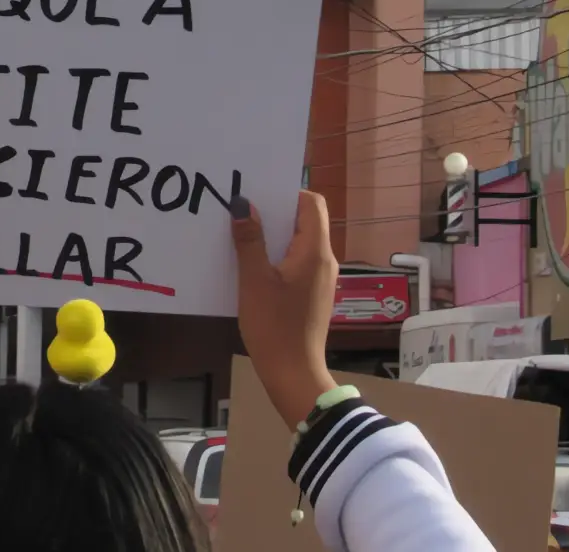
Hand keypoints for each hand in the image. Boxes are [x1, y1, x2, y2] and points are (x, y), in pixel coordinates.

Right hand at [231, 190, 340, 429]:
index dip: (288, 193)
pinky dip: (278, 256)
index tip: (259, 194)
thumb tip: (243, 205)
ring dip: (274, 236)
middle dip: (276, 213)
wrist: (294, 374)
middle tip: (244, 210)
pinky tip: (253, 266)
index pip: (312, 204)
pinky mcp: (313, 294)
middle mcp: (325, 261)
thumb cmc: (274, 326)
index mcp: (315, 252)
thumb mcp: (254, 281)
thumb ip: (249, 241)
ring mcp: (321, 279)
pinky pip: (298, 263)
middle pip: (306, 222)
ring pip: (300, 243)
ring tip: (243, 235)